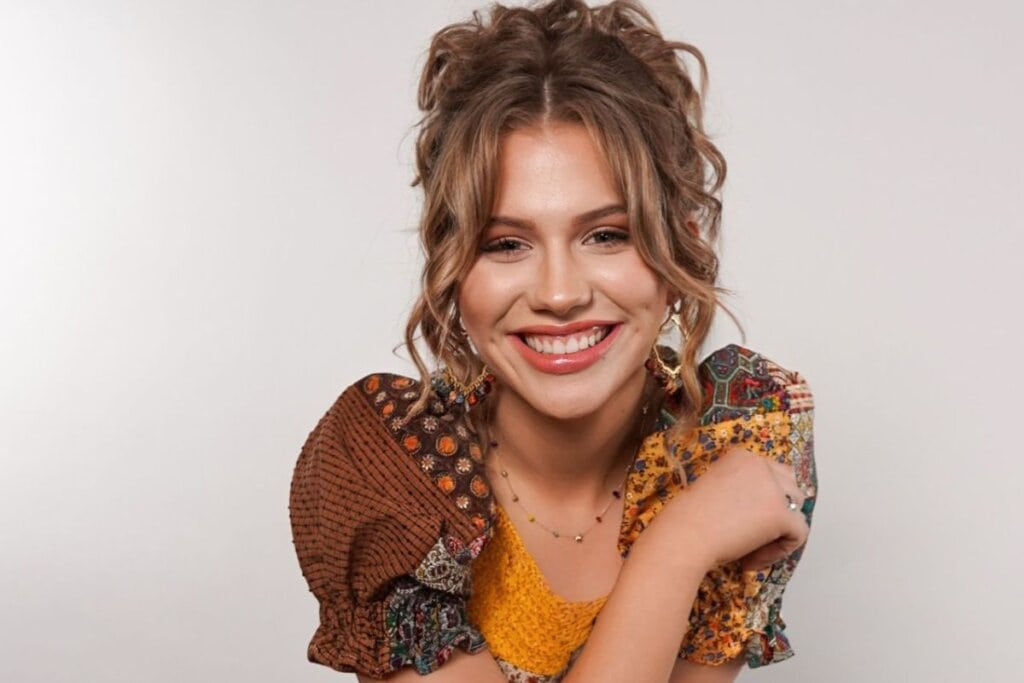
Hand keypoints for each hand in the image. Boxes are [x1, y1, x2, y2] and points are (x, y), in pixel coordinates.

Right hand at [647, 446, 810, 572]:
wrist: (683, 535)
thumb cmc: (689, 518)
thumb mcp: (715, 489)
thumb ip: (739, 489)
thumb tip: (761, 508)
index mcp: (742, 456)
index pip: (771, 472)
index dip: (763, 499)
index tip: (741, 519)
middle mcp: (760, 465)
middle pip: (789, 486)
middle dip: (778, 510)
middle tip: (753, 534)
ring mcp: (774, 488)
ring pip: (796, 508)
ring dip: (779, 531)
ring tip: (753, 549)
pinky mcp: (781, 514)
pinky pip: (798, 533)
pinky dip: (780, 550)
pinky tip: (754, 560)